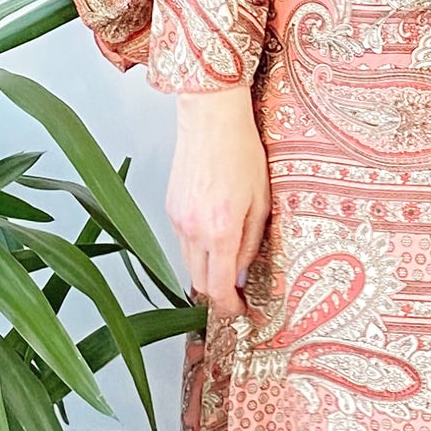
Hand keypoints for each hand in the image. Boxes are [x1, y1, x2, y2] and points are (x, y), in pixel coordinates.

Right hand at [166, 85, 269, 317]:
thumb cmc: (242, 152)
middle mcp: (192, 230)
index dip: (229, 307)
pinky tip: (215, 233)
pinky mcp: (170, 208)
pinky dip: (198, 248)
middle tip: (238, 292)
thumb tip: (243, 276)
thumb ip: (251, 244)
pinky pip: (183, 242)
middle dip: (218, 293)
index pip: (219, 288)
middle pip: (199, 282)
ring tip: (229, 260)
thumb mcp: (261, 202)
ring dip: (208, 269)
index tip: (240, 311)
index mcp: (220, 231)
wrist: (211, 118)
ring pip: (189, 263)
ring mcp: (177, 219)